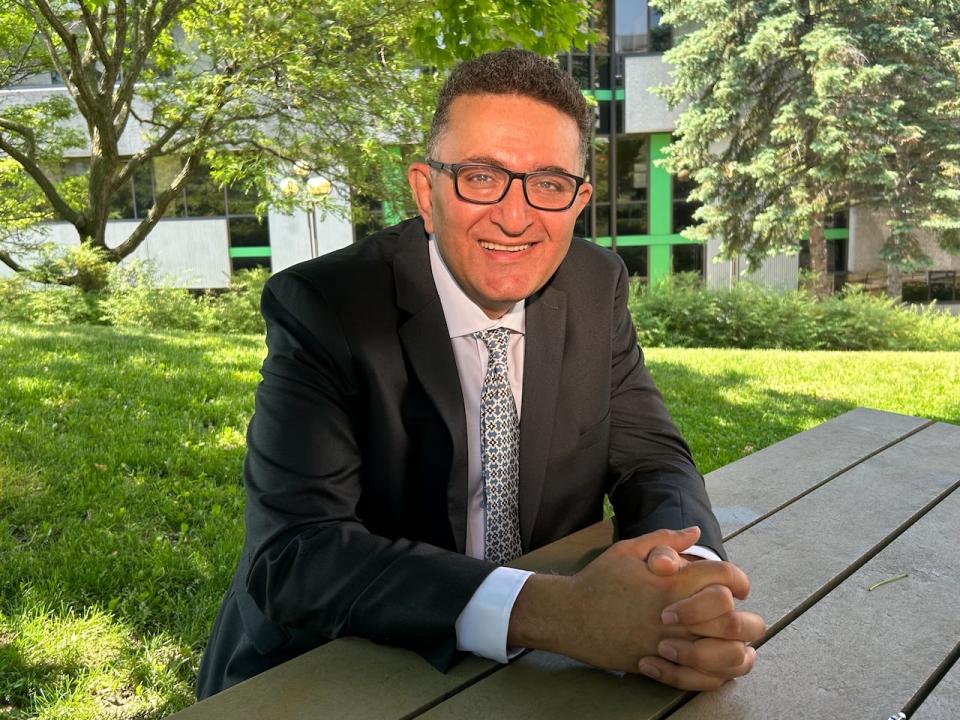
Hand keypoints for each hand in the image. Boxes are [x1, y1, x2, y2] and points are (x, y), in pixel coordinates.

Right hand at [507, 527, 756, 674]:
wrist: (568, 615)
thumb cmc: (599, 580)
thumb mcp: (628, 550)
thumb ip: (665, 539)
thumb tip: (696, 532)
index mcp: (670, 583)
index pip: (723, 578)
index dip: (739, 580)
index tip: (738, 587)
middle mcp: (673, 614)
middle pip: (732, 620)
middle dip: (749, 621)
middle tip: (749, 620)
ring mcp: (666, 643)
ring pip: (722, 655)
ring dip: (740, 653)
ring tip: (745, 649)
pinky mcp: (657, 666)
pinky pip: (699, 680)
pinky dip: (717, 677)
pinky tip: (722, 669)